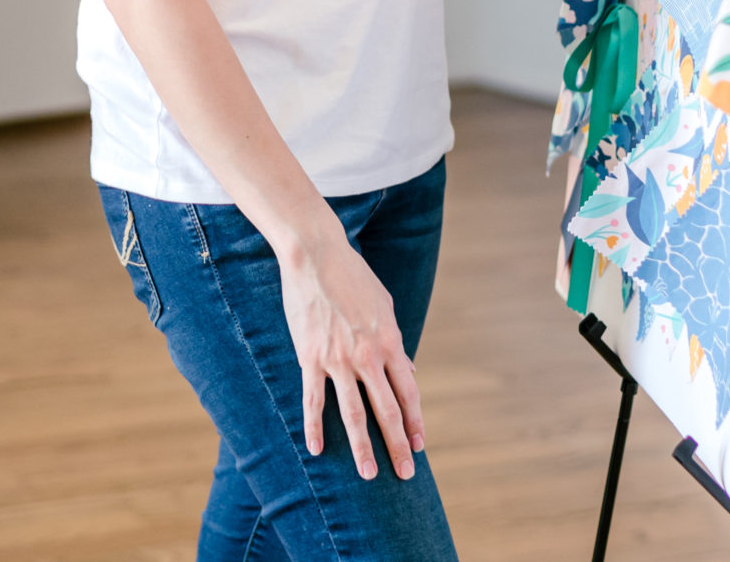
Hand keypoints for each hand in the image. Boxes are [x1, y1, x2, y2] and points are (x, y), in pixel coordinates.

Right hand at [277, 228, 423, 480]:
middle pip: (387, 411)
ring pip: (354, 413)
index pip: (408, 393)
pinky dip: (315, 426)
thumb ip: (395, 341)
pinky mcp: (310, 357)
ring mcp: (338, 359)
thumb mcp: (384, 305)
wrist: (316, 255)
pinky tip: (316, 449)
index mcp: (389, 343)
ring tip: (369, 474)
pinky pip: (314, 399)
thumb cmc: (352, 276)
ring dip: (363, 447)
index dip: (415, 422)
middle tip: (405, 474)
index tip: (419, 445)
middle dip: (398, 445)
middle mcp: (368, 356)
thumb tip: (408, 369)